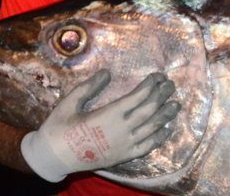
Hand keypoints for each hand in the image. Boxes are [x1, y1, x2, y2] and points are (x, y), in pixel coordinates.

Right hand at [20, 70, 180, 181]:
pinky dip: (159, 137)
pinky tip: (166, 129)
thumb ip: (88, 87)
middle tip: (171, 84)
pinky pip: (147, 147)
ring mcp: (125, 144)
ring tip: (176, 104)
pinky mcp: (124, 157)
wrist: (53, 158)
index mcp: (109, 114)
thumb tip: (106, 72)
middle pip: (150, 109)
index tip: (158, 76)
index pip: (139, 96)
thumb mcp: (69, 103)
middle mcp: (122, 129)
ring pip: (152, 128)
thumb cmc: (59, 128)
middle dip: (163, 95)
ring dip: (166, 115)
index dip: (151, 85)